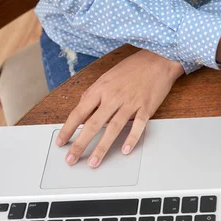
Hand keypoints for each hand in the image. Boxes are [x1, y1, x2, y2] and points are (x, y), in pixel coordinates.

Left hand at [56, 49, 183, 167]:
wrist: (159, 58)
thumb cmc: (133, 67)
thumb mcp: (107, 76)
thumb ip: (94, 92)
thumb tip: (82, 105)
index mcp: (100, 89)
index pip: (79, 113)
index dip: (68, 129)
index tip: (61, 142)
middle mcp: (113, 97)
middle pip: (93, 125)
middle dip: (80, 145)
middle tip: (71, 160)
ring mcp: (130, 103)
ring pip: (113, 129)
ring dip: (102, 148)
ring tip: (94, 162)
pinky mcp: (146, 108)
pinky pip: (138, 126)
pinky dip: (132, 139)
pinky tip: (125, 150)